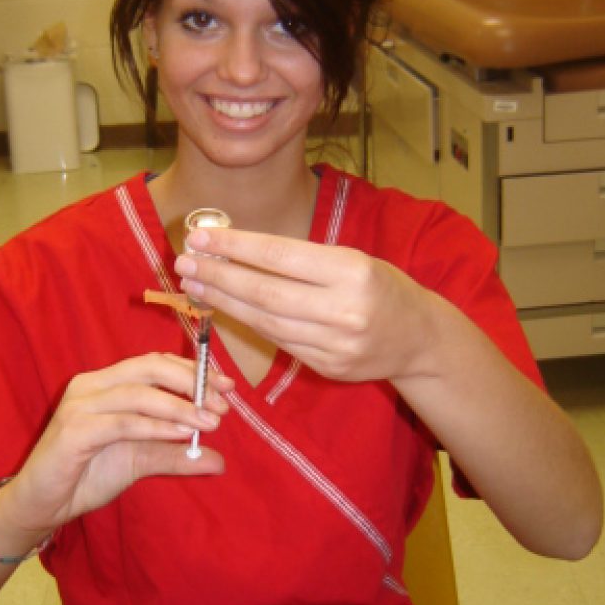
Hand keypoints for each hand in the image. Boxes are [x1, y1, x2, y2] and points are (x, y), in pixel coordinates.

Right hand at [0, 352, 233, 541]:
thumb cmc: (85, 476)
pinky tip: (181, 435)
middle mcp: (92, 385)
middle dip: (191, 383)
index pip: (155, 363)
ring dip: (179, 407)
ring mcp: (80, 405)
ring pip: (138, 393)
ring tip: (210, 422)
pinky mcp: (73, 431)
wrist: (42, 505)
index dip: (193, 371)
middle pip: (149, 367)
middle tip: (223, 404)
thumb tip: (219, 460)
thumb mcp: (140, 462)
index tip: (228, 387)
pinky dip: (155, 427)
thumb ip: (176, 456)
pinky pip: (122, 423)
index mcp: (107, 383)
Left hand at [175, 226, 435, 384]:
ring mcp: (336, 343)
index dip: (235, 247)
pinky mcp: (328, 367)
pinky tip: (224, 308)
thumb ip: (302, 258)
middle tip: (185, 263)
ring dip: (224, 302)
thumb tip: (236, 248)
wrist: (419, 338)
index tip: (201, 237)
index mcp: (353, 271)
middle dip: (219, 276)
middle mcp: (344, 309)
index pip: (280, 255)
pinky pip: (279, 342)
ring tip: (195, 284)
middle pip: (266, 292)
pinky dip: (248, 323)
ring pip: (266, 321)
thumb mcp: (353, 259)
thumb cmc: (380, 287)